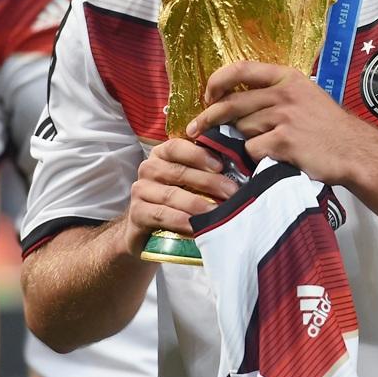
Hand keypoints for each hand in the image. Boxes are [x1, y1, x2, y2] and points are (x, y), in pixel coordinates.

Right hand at [121, 137, 239, 256]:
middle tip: (231, 192)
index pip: (177, 146)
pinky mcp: (136, 213)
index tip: (220, 165)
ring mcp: (141, 190)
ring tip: (217, 212)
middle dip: (208, 182)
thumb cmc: (178, 200)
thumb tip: (241, 170)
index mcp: (162, 154)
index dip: (199, 154)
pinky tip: (196, 226)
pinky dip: (180, 220)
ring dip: (197, 203)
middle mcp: (149, 168)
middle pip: (179, 171)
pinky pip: (160, 214)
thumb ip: (207, 171)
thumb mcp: (191, 182)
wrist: (148, 229)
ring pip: (171, 194)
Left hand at [187, 60, 367, 183]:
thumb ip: (275, 93)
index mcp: (287, 77)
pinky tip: (272, 159)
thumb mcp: (306, 96)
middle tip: (195, 128)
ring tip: (264, 147)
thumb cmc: (329, 127)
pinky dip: (256, 158)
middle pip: (231, 103)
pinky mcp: (284, 141)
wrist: (355, 151)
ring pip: (241, 129)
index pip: (240, 69)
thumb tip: (235, 100)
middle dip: (208, 117)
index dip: (217, 81)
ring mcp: (284, 117)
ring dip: (244, 141)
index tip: (208, 95)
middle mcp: (284, 93)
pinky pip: (252, 149)